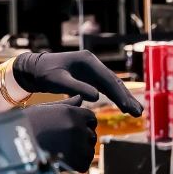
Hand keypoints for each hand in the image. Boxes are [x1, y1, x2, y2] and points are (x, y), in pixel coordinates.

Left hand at [12, 51, 142, 116]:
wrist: (34, 69)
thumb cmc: (44, 73)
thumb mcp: (57, 81)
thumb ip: (76, 88)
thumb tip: (96, 97)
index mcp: (88, 61)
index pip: (108, 79)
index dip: (119, 95)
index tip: (128, 108)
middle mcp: (93, 64)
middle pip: (114, 82)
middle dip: (126, 98)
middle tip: (138, 112)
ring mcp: (92, 70)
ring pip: (112, 85)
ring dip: (124, 98)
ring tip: (136, 112)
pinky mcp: (89, 78)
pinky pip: (106, 88)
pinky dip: (115, 97)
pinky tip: (123, 106)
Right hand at [26, 98, 97, 171]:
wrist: (12, 145)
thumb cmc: (25, 126)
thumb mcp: (44, 109)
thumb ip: (66, 104)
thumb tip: (80, 98)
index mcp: (72, 112)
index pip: (91, 118)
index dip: (84, 125)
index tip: (74, 131)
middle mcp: (78, 126)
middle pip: (91, 135)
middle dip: (83, 140)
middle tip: (67, 145)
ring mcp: (77, 143)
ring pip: (89, 150)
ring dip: (80, 153)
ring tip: (64, 154)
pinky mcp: (75, 160)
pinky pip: (84, 164)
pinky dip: (77, 165)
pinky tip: (66, 162)